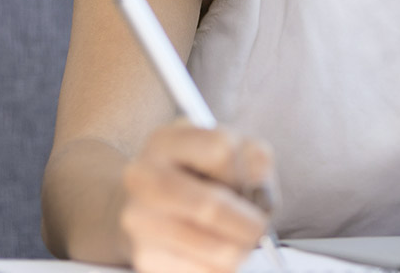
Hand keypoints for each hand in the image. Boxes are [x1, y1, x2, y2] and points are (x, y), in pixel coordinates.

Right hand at [120, 118, 274, 272]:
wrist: (150, 204)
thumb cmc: (200, 173)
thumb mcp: (228, 150)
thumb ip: (254, 161)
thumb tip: (262, 196)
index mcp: (166, 140)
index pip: (221, 150)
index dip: (247, 172)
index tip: (254, 187)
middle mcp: (143, 176)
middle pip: (209, 205)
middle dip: (246, 223)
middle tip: (260, 229)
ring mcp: (138, 218)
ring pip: (205, 245)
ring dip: (237, 249)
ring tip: (242, 244)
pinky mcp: (143, 255)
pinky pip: (196, 270)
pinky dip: (219, 267)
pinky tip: (219, 255)